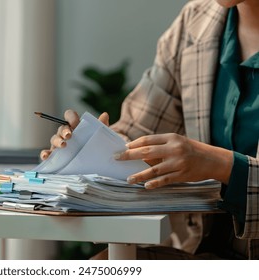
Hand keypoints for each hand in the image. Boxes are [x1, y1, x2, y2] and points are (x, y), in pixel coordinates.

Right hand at [39, 110, 108, 159]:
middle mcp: (65, 134)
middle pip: (61, 128)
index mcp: (75, 126)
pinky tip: (46, 156)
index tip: (74, 123)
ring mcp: (59, 144)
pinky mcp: (55, 156)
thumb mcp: (100, 138)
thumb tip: (104, 115)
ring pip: (54, 139)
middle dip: (64, 131)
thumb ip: (101, 127)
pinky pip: (47, 153)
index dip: (71, 117)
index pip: (69, 116)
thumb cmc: (94, 147)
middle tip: (69, 136)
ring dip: (57, 141)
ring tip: (63, 145)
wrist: (92, 164)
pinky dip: (45, 153)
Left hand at [115, 133, 232, 188]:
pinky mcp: (182, 175)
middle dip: (130, 155)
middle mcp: (174, 149)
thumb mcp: (177, 142)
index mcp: (171, 138)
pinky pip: (165, 180)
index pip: (148, 140)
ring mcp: (178, 163)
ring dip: (140, 175)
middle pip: (147, 152)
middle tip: (118, 158)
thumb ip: (160, 146)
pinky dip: (154, 183)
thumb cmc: (191, 150)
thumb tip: (139, 151)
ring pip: (154, 169)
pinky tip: (146, 186)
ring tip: (129, 179)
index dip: (134, 144)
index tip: (123, 148)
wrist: (213, 160)